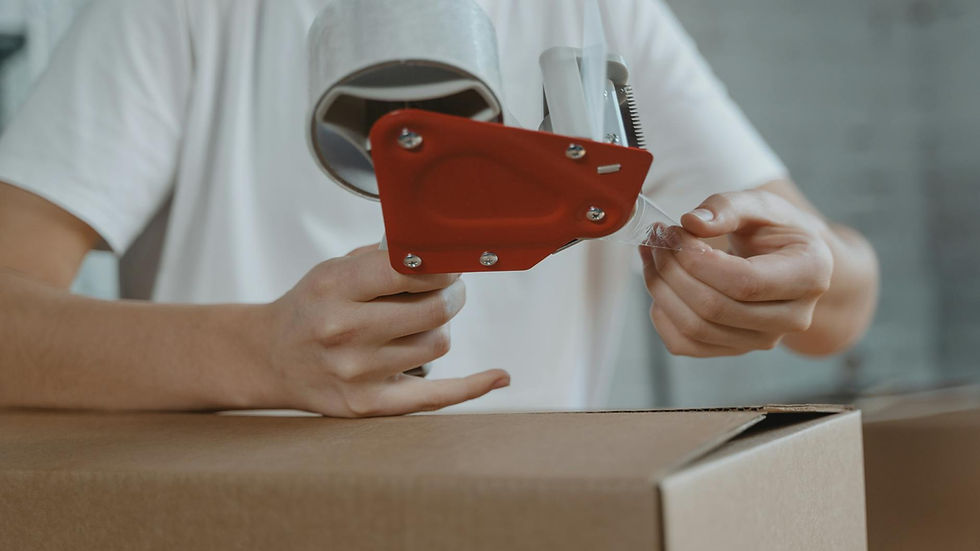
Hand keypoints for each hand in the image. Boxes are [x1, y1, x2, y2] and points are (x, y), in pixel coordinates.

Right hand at [255, 244, 508, 416]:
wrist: (271, 359)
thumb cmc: (311, 308)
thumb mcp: (334, 269)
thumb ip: (383, 258)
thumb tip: (438, 248)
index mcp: (335, 288)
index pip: (409, 270)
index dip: (442, 264)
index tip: (449, 262)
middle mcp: (344, 331)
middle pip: (436, 310)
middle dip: (452, 294)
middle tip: (449, 289)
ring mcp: (357, 373)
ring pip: (438, 344)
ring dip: (438, 329)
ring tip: (418, 323)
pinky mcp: (368, 404)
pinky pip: (437, 396)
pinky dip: (473, 386)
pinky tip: (498, 375)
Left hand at [640, 190, 833, 356]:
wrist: (788, 261)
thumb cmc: (776, 230)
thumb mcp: (760, 206)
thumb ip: (727, 208)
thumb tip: (692, 222)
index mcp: (809, 275)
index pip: (745, 282)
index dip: (699, 261)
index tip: (673, 232)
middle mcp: (792, 317)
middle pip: (715, 308)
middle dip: (673, 271)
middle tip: (656, 239)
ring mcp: (763, 339)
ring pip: (695, 329)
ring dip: (661, 290)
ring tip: (652, 255)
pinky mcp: (734, 349)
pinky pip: (685, 344)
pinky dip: (661, 315)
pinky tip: (661, 284)